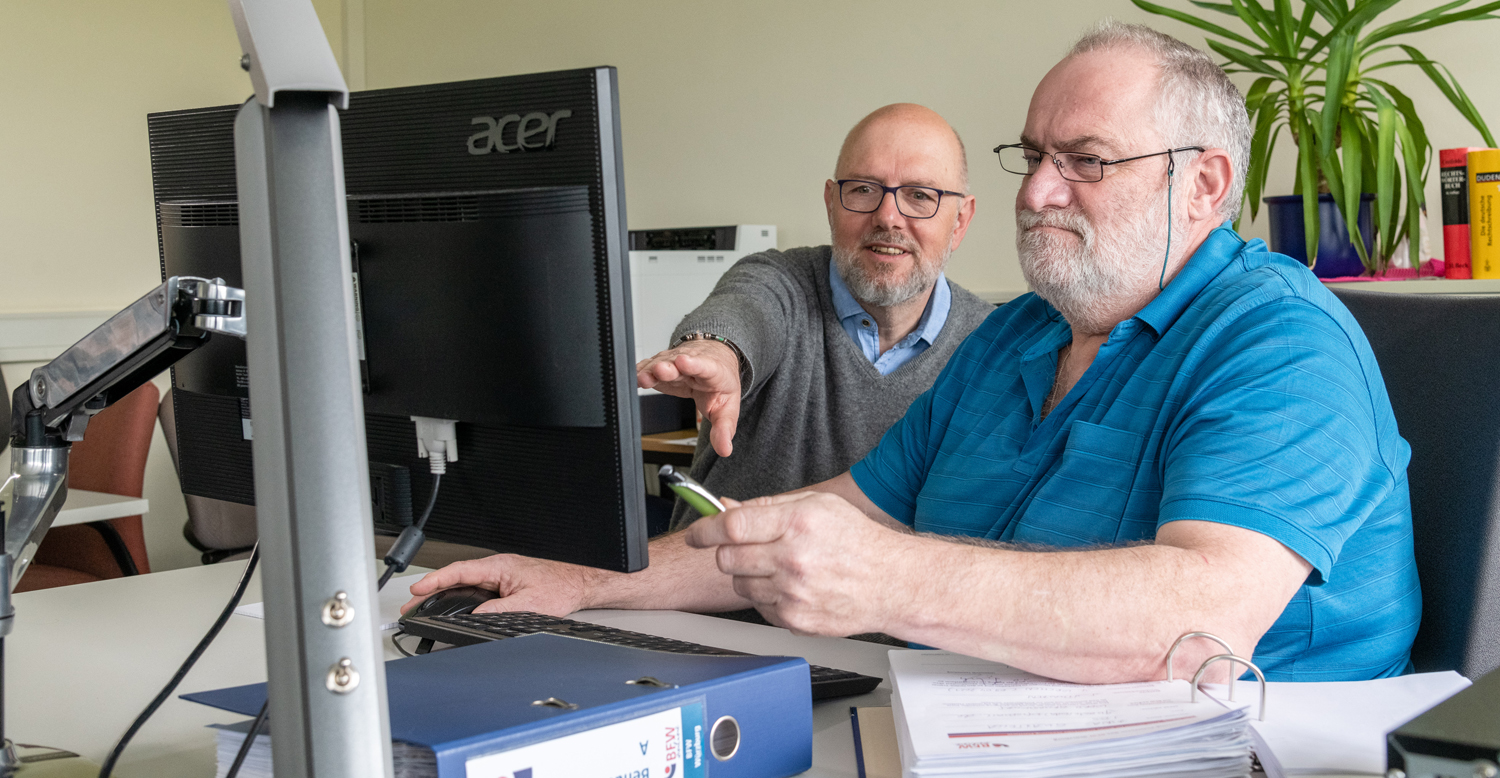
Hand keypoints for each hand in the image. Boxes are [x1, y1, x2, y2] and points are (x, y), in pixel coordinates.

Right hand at [401, 553, 593, 616]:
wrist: (579, 584)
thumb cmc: (561, 587)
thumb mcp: (528, 604)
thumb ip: (499, 611)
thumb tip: (476, 617)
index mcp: (500, 567)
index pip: (460, 571)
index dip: (436, 580)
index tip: (417, 589)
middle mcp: (498, 569)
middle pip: (457, 578)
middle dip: (432, 590)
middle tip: (411, 604)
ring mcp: (500, 577)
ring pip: (465, 585)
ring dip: (444, 595)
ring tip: (424, 607)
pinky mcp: (504, 586)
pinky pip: (476, 591)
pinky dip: (459, 598)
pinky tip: (450, 607)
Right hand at [636, 340, 741, 456]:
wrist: (715, 364)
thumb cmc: (720, 385)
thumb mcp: (727, 409)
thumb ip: (724, 429)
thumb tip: (724, 449)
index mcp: (713, 372)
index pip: (704, 367)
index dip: (693, 364)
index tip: (683, 362)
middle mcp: (692, 363)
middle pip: (678, 364)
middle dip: (668, 367)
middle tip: (659, 371)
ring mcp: (675, 362)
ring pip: (661, 362)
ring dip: (650, 370)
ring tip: (642, 378)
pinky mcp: (661, 364)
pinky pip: (649, 366)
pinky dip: (640, 371)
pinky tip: (633, 377)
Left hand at [683, 492, 911, 636]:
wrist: (891, 582)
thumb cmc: (857, 541)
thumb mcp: (817, 505)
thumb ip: (767, 505)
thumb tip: (726, 507)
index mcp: (798, 522)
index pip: (732, 526)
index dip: (704, 528)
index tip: (696, 533)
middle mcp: (793, 558)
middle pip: (727, 558)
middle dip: (725, 552)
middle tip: (742, 548)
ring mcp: (794, 593)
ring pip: (739, 585)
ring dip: (748, 575)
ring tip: (778, 567)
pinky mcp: (795, 620)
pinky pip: (758, 607)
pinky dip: (766, 597)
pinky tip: (791, 587)